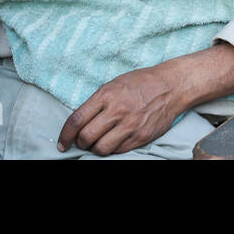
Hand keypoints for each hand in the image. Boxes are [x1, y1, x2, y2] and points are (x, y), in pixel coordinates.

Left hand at [57, 65, 181, 155]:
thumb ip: (97, 102)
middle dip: (80, 143)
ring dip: (95, 149)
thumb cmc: (141, 83)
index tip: (62, 143)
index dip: (65, 135)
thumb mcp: (114, 84)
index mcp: (106, 95)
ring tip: (98, 143)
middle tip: (82, 142)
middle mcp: (116, 111)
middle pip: (86, 137)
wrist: (170, 86)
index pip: (76, 120)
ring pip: (101, 149)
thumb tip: (80, 121)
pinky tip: (113, 142)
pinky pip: (118, 151)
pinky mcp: (140, 137)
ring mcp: (129, 125)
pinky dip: (112, 150)